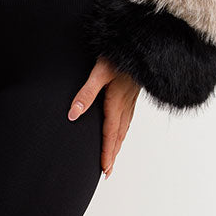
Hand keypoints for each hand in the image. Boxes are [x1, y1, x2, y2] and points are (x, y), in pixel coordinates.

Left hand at [67, 57, 139, 177]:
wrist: (142, 44)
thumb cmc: (119, 54)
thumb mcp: (99, 71)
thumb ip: (86, 93)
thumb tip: (73, 114)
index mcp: (117, 102)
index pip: (110, 133)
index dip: (107, 152)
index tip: (104, 169)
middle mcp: (126, 104)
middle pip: (118, 135)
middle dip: (112, 154)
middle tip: (107, 172)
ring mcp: (131, 99)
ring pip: (124, 128)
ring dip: (118, 144)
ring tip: (113, 158)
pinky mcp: (132, 94)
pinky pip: (128, 118)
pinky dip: (124, 131)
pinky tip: (121, 131)